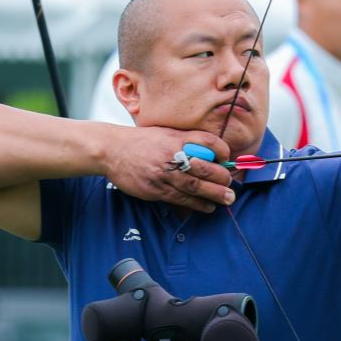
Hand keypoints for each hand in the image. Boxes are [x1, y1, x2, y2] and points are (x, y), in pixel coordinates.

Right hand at [103, 127, 234, 213]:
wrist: (111, 150)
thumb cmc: (142, 142)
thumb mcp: (165, 133)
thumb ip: (187, 141)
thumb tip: (213, 155)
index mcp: (176, 137)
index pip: (208, 142)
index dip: (222, 151)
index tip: (226, 158)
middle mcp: (172, 154)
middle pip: (206, 168)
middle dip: (222, 179)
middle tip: (229, 185)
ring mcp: (164, 174)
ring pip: (196, 187)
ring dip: (215, 195)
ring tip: (227, 198)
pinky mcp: (157, 189)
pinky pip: (183, 199)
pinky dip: (199, 204)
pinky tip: (208, 206)